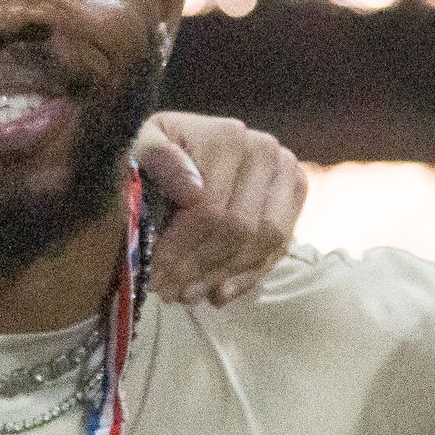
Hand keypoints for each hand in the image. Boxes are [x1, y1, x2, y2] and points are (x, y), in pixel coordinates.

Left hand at [131, 112, 306, 307]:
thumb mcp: (140, 146)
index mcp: (230, 138)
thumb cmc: (154, 150)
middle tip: (167, 292)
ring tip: (187, 295)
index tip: (153, 274)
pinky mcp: (293, 199)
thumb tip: (193, 192)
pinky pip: (278, 247)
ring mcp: (286, 176)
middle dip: (200, 267)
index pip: (210, 209)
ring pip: (263, 241)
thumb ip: (157, 159)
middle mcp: (267, 153)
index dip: (181, 248)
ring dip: (223, 275)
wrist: (183, 143)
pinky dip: (248, 276)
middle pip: (239, 228)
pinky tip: (218, 294)